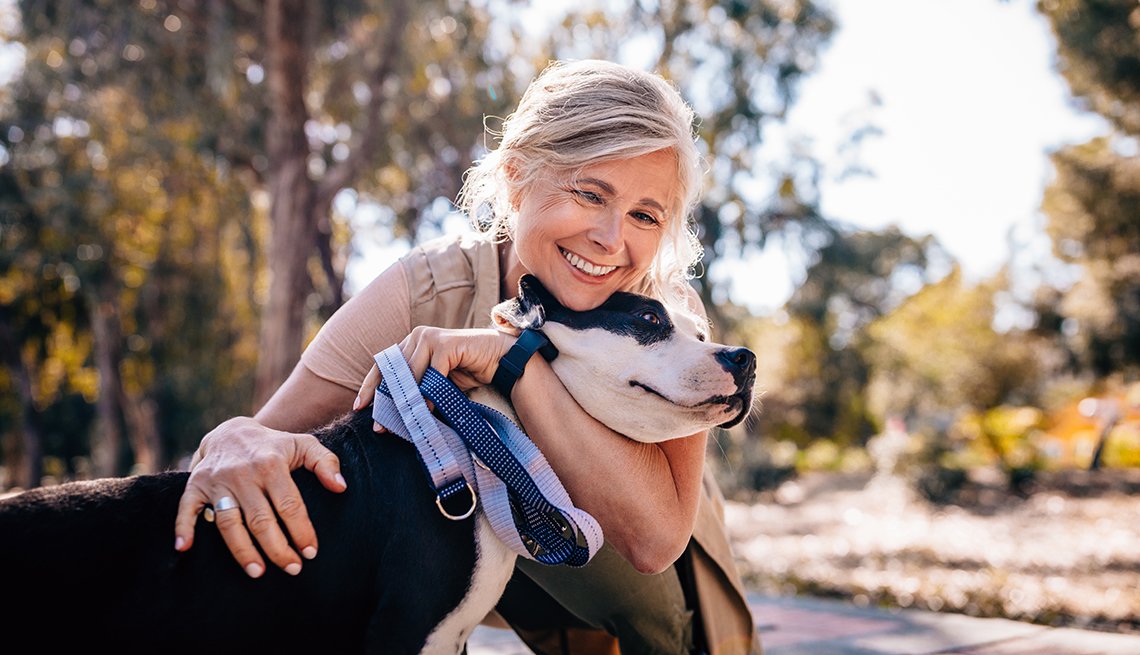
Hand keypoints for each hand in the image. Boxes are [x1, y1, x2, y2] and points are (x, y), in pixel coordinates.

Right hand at [173, 416, 346, 577]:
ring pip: (229, 522)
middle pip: (261, 519)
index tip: (310, 552)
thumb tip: (340, 488)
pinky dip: (183, 528)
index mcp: (271, 464)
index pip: (289, 504)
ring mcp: (217, 480)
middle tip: (292, 569)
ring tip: (258, 572)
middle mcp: (243, 473)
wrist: (232, 431)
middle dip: (277, 548)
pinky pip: (186, 509)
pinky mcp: (195, 485)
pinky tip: (184, 548)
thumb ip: (326, 463)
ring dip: (242, 550)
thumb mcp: (304, 445)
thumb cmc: (274, 446)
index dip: (301, 530)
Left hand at [353, 327, 512, 416]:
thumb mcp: (435, 383)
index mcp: (411, 343)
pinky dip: (429, 394)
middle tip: (380, 426)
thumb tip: (392, 416)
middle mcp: (417, 336)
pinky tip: (427, 411)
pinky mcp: (446, 344)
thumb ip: (416, 390)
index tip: (360, 407)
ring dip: (406, 401)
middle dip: (386, 401)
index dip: (370, 386)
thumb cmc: (467, 371)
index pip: (384, 365)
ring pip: (410, 373)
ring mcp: (431, 337)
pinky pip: (432, 374)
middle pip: (393, 371)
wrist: (499, 360)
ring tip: (402, 423)